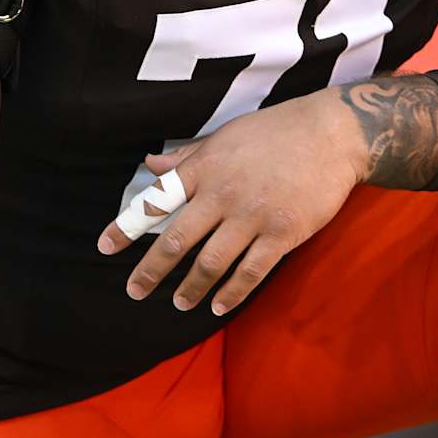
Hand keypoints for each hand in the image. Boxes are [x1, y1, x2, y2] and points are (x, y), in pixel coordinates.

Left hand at [97, 88, 368, 316]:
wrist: (333, 134)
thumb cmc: (276, 131)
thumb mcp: (226, 135)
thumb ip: (187, 155)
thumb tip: (150, 163)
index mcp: (206, 166)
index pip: (157, 200)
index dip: (127, 226)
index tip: (104, 248)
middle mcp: (223, 194)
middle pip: (176, 240)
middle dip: (150, 271)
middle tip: (134, 291)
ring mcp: (253, 216)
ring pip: (210, 263)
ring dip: (190, 288)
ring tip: (180, 303)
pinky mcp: (283, 234)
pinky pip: (250, 272)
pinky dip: (231, 293)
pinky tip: (218, 305)